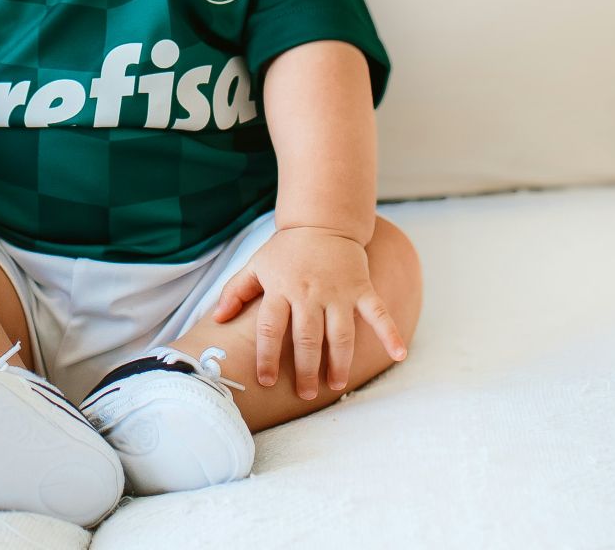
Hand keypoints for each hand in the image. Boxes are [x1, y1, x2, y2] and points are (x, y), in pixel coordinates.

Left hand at [209, 226, 407, 399]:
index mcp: (281, 289)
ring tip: (335, 385)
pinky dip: (390, 333)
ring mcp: (338, 292)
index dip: (266, 357)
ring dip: (339, 363)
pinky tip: (399, 355)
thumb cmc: (287, 250)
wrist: (323, 221)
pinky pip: (378, 313)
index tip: (265, 381)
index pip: (270, 330)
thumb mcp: (257, 265)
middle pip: (306, 339)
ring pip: (339, 334)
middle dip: (305, 369)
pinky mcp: (362, 288)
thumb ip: (236, 291)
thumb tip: (216, 319)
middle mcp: (309, 293)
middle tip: (306, 393)